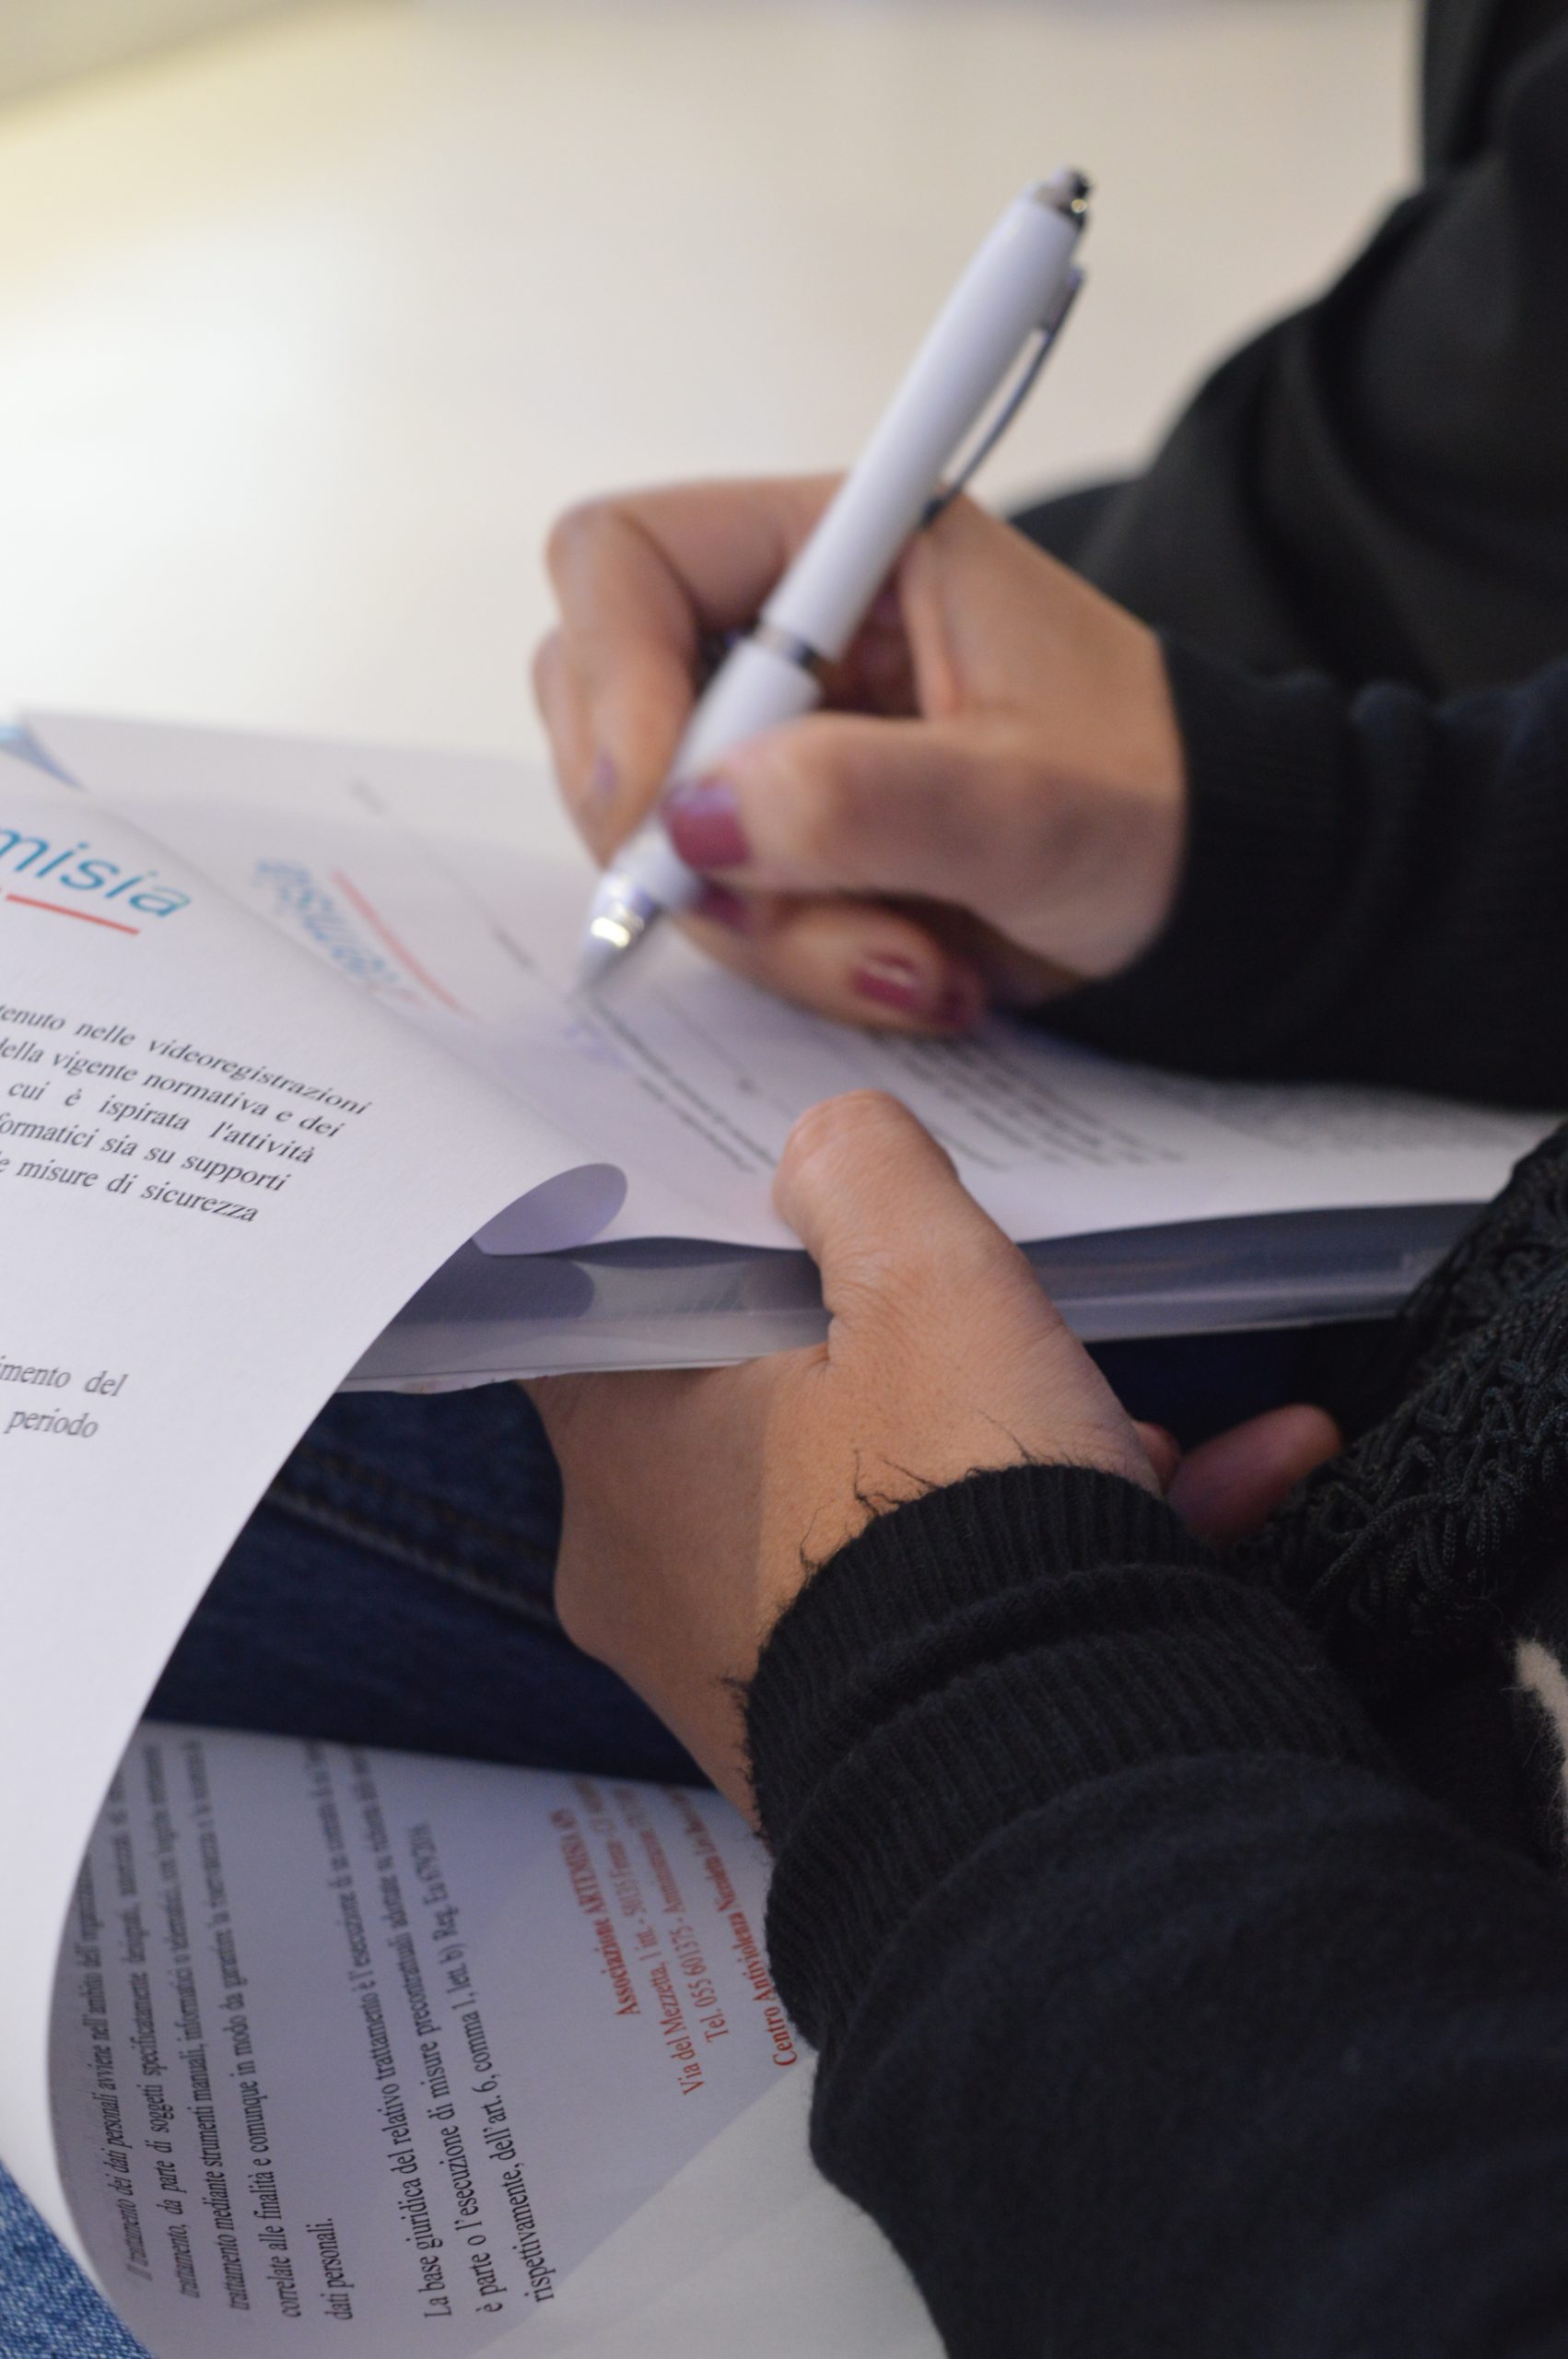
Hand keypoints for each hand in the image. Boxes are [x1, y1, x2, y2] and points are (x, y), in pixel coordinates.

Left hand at [525, 1092, 1336, 1811]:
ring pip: (890, 1508)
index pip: (619, 1302)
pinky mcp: (857, 1734)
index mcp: (623, 1447)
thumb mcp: (929, 1290)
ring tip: (1152, 1435)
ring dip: (1027, 1455)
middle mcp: (653, 1569)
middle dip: (924, 1357)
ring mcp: (752, 1663)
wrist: (1051, 1783)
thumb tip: (829, 1148)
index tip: (796, 1203)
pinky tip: (1229, 1484)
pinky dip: (1069, 1548)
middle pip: (777, 1402)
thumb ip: (868, 1178)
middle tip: (1005, 1316)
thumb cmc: (952, 1522)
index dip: (712, 1238)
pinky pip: (953, 1605)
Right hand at [533, 478, 1185, 1031]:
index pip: (625, 559)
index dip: (610, 679)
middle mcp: (781, 630)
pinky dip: (796, 961)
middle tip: (784, 912)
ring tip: (916, 962)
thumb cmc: (1153, 798)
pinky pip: (714, 908)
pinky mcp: (777, 838)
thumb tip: (693, 821)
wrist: (1207, 889)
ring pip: (656, 836)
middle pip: (605, 708)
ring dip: (771, 928)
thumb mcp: (1027, 799)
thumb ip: (862, 799)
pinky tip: (908, 967)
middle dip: (685, 839)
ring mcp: (767, 741)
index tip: (655, 813)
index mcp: (842, 544)